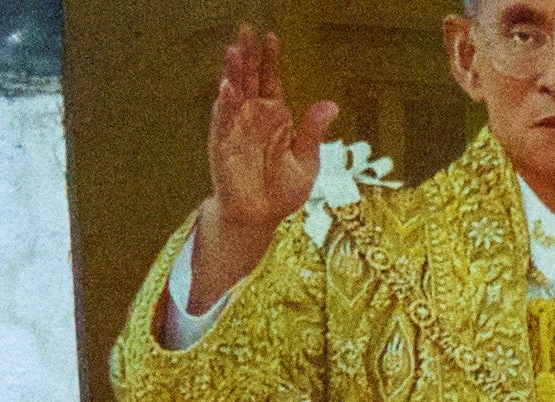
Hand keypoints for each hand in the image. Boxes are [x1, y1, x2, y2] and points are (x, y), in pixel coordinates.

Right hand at [197, 25, 340, 296]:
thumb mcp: (306, 160)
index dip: (269, 60)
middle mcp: (252, 117)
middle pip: (248, 79)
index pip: (269, 80)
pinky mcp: (223, 146)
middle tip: (246, 30)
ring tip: (233, 51)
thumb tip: (331, 104)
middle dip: (247, 55)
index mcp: (272, 117)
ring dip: (232, 73)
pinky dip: (224, 105)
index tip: (272, 37)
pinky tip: (226, 88)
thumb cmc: (282, 190)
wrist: (261, 217)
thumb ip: (313, 131)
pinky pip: (222, 122)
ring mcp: (235, 129)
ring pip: (232, 94)